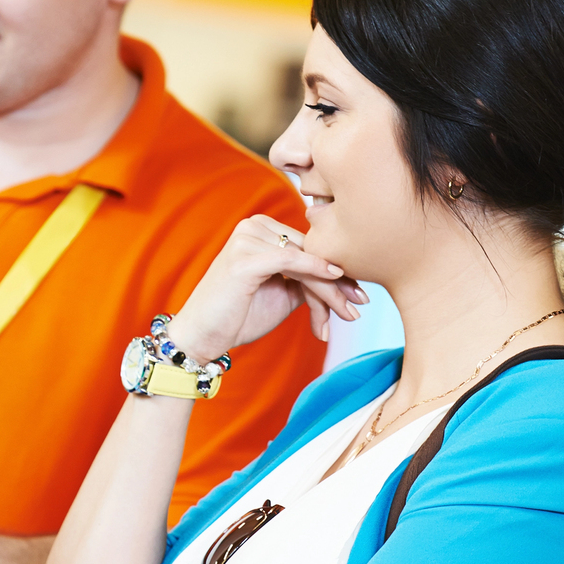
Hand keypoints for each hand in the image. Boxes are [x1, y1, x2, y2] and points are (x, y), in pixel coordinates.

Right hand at [164, 215, 366, 361]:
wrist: (202, 337)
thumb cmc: (238, 316)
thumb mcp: (282, 292)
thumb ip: (307, 277)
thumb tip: (345, 274)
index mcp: (260, 229)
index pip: (308, 246)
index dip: (336, 271)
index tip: (358, 294)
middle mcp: (253, 226)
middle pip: (310, 251)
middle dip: (338, 282)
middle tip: (361, 305)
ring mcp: (246, 238)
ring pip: (306, 259)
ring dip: (329, 290)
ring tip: (348, 315)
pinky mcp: (245, 257)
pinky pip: (292, 261)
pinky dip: (316, 274)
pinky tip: (335, 286)